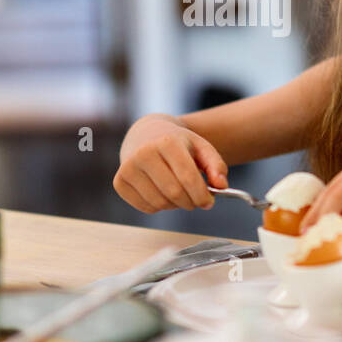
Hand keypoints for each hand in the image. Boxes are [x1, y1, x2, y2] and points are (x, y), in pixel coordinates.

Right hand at [113, 114, 228, 212]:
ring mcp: (128, 168)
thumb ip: (216, 165)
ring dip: (175, 205)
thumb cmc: (177, 143)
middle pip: (174, 193)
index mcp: (167, 142)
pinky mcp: (119, 182)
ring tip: (178, 192)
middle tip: (196, 200)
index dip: (202, 195)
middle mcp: (143, 153)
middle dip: (190, 202)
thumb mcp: (200, 146)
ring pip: (160, 203)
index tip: (209, 202)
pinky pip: (145, 207)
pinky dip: (159, 207)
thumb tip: (221, 186)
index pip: (187, 178)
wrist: (145, 134)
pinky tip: (161, 192)